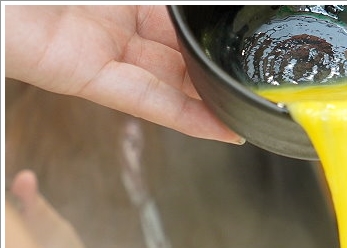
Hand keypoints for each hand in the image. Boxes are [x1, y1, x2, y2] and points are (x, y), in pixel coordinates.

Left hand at [4, 5, 242, 143]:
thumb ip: (163, 0)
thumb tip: (193, 6)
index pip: (179, 24)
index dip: (211, 40)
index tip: (241, 49)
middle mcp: (116, 26)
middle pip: (177, 58)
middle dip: (213, 76)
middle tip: (250, 91)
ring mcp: (104, 55)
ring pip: (168, 85)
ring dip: (208, 104)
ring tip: (245, 117)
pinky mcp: (89, 80)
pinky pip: (146, 101)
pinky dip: (186, 117)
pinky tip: (219, 127)